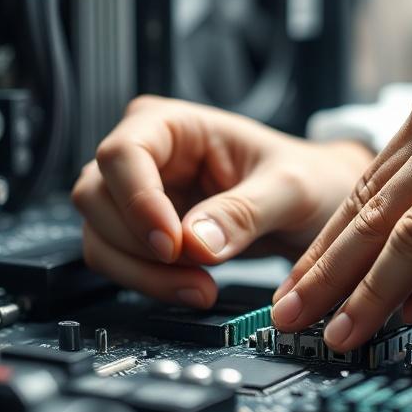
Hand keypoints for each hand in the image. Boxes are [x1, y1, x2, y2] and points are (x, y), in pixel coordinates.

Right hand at [71, 95, 373, 307]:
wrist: (315, 205)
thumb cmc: (305, 178)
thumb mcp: (290, 188)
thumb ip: (244, 211)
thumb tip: (196, 241)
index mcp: (172, 123)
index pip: (123, 153)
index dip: (138, 201)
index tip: (172, 244)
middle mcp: (143, 154)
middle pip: (96, 197)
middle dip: (139, 245)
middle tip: (195, 272)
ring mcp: (136, 194)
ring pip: (99, 236)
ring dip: (143, 273)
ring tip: (202, 288)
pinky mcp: (140, 232)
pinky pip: (119, 262)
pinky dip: (149, 283)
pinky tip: (193, 287)